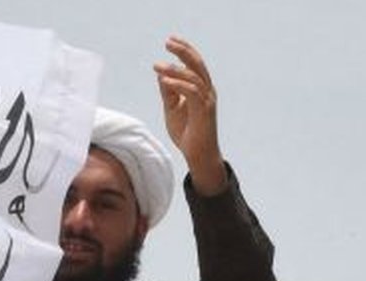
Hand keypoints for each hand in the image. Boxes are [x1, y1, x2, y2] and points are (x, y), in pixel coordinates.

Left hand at [154, 36, 227, 194]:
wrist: (198, 155)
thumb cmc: (187, 133)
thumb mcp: (172, 109)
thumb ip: (168, 92)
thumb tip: (161, 75)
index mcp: (201, 89)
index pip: (194, 65)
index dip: (184, 51)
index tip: (171, 40)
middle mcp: (207, 92)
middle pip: (197, 65)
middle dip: (183, 51)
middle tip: (168, 41)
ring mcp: (207, 101)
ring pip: (194, 77)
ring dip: (175, 69)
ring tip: (158, 65)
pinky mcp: (204, 111)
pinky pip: (192, 93)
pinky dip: (178, 85)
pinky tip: (164, 81)